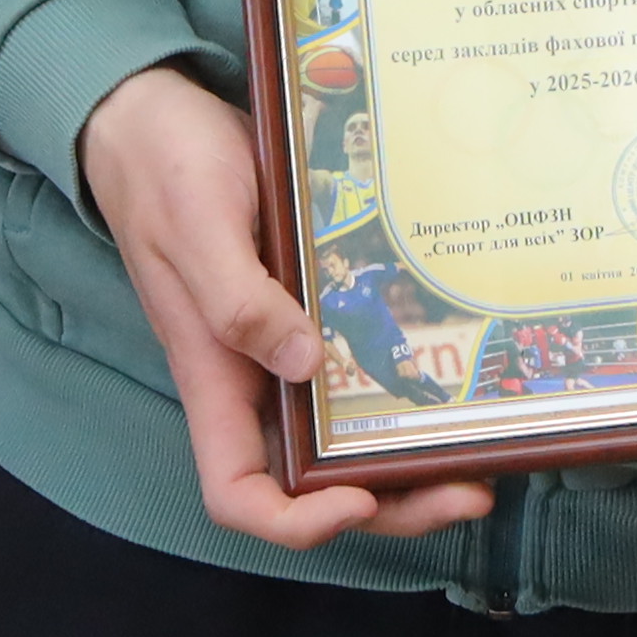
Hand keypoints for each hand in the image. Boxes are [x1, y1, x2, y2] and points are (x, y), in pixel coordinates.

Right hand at [81, 61, 496, 550]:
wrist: (151, 115)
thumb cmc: (163, 169)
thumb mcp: (198, 226)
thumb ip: (239, 298)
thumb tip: (302, 364)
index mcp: (214, 377)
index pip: (238, 493)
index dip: (295, 521)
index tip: (357, 497)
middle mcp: (252, 378)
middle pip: (316, 481)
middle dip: (393, 501)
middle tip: (472, 488)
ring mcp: (283, 346)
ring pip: (347, 434)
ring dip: (411, 456)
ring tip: (485, 452)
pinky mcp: (311, 307)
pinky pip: (360, 369)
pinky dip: (405, 388)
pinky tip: (457, 374)